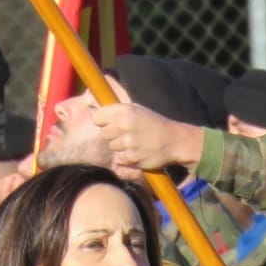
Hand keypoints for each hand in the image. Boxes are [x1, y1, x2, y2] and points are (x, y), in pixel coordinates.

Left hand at [92, 103, 206, 172]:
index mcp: (125, 110)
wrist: (174, 140)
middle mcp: (125, 125)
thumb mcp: (137, 109)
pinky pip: (120, 158)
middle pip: (103, 134)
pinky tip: (138, 151)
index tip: (108, 123)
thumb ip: (117, 110)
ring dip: (120, 147)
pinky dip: (127, 157)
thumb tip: (92, 106)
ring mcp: (128, 142)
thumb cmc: (153, 124)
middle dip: (112, 135)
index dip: (101, 121)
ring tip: (135, 142)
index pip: (96, 117)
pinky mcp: (132, 157)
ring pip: (112, 146)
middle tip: (126, 134)